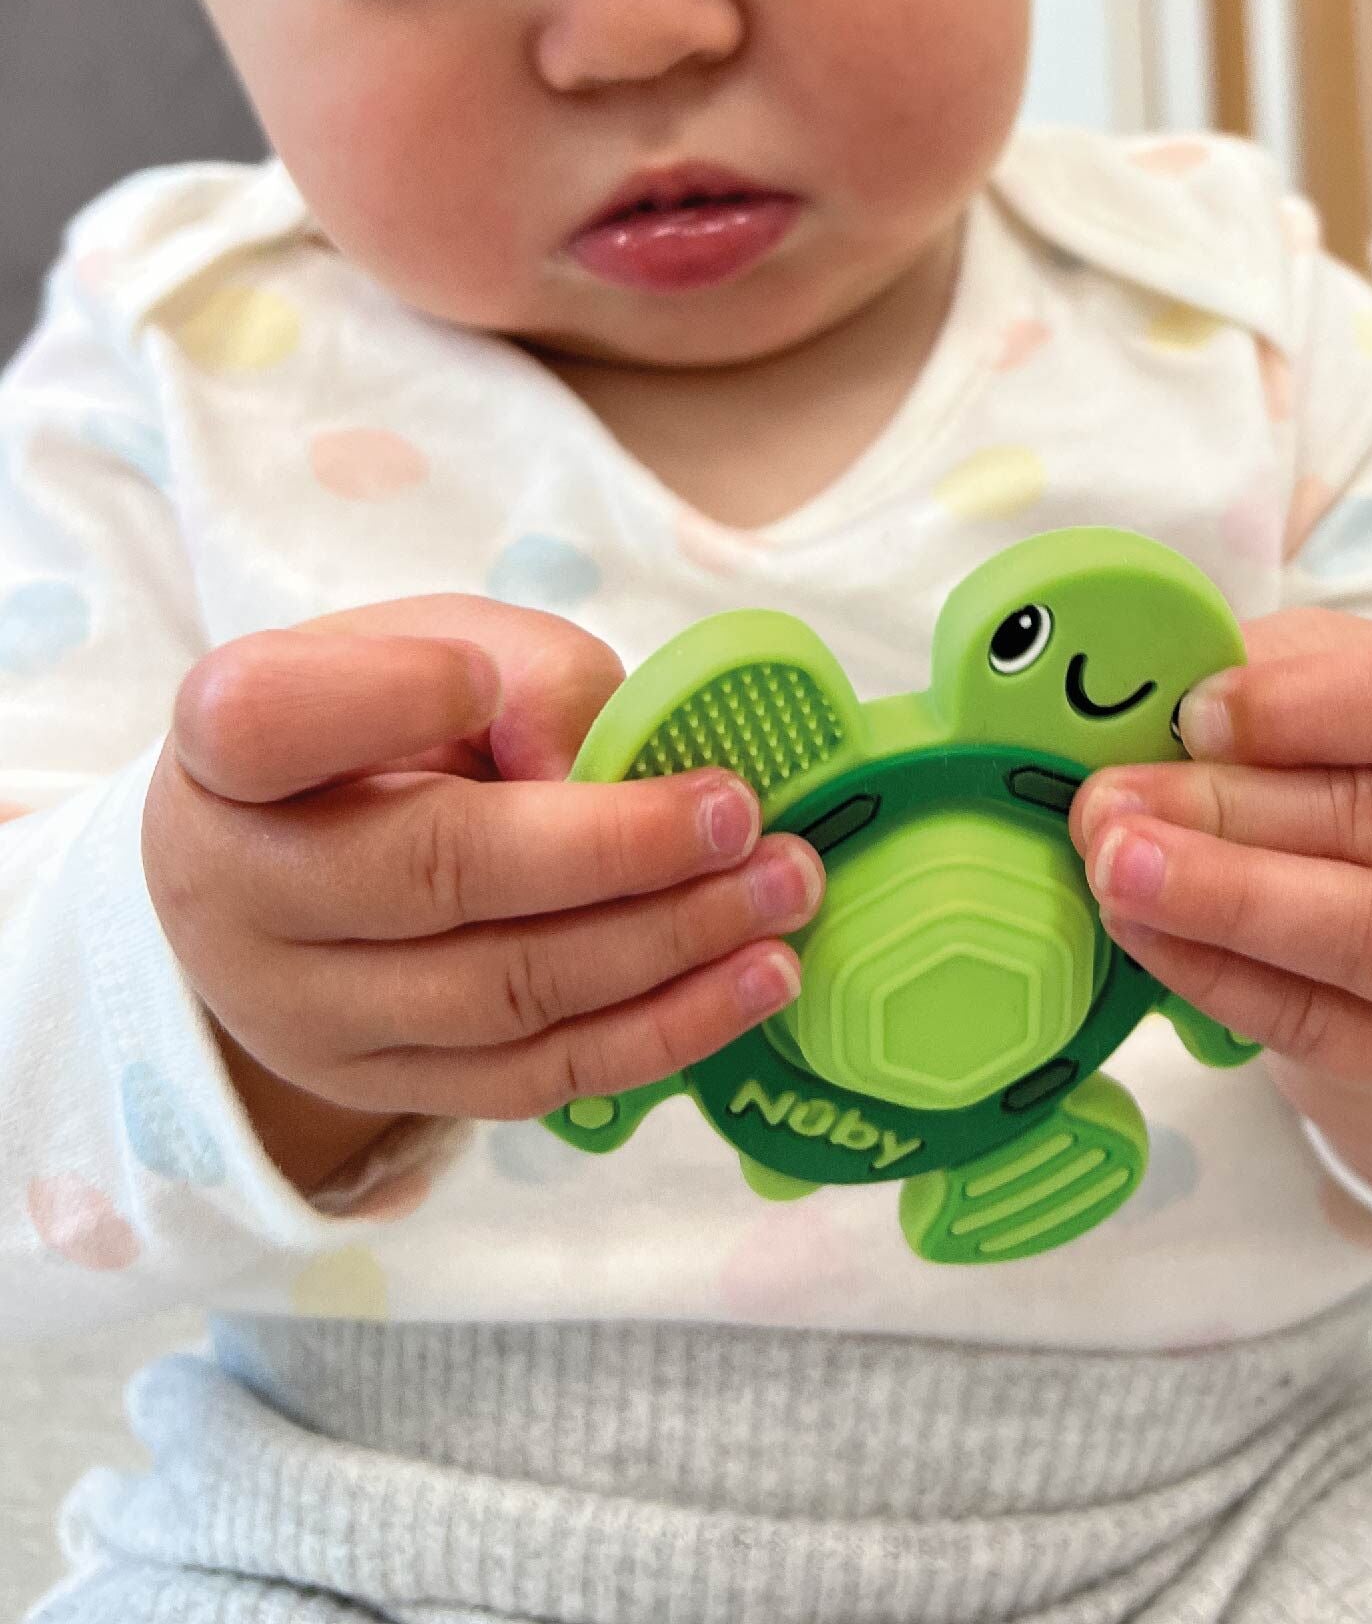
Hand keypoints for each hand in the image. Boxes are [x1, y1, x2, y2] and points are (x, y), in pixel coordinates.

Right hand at [142, 596, 823, 1193]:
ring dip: (670, 945)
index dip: (377, 698)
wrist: (303, 868)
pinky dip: (666, 1031)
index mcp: (225, 754)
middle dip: (615, 849)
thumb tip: (599, 764)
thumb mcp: (439, 646)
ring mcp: (310, 1017)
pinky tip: (757, 978)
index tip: (480, 675)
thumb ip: (525, 670)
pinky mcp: (393, 1089)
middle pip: (433, 879)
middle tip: (743, 815)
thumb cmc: (387, 729)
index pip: (262, 724)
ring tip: (784, 890)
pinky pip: (540, 1078)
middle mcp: (240, 897)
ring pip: (505, 995)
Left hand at [1070, 610, 1371, 1200]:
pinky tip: (1142, 935)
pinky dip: (1222, 981)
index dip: (1310, 704)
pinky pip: (1332, 1029)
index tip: (1194, 713)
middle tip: (1108, 804)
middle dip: (1228, 812)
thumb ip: (1270, 682)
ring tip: (1115, 871)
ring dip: (1225, 903)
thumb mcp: (1351, 688)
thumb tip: (1151, 700)